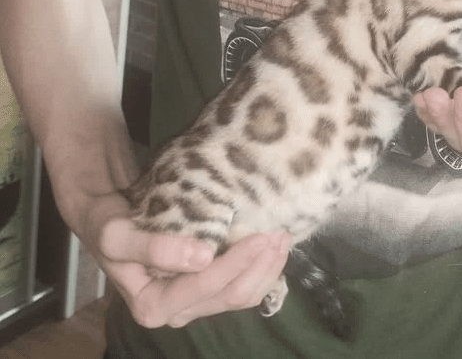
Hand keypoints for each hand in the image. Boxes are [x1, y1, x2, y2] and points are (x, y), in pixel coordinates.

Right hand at [94, 196, 290, 327]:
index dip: (236, 262)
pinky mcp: (209, 291)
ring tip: (284, 238)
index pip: (205, 286)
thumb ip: (153, 249)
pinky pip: (244, 288)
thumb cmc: (108, 226)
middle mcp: (177, 312)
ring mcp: (196, 303)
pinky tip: (275, 249)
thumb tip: (200, 257)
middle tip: (280, 233)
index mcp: (153, 305)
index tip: (260, 236)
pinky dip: (262, 269)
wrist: (108, 220)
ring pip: (244, 295)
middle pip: (231, 295)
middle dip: (260, 266)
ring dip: (268, 269)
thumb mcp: (117, 235)